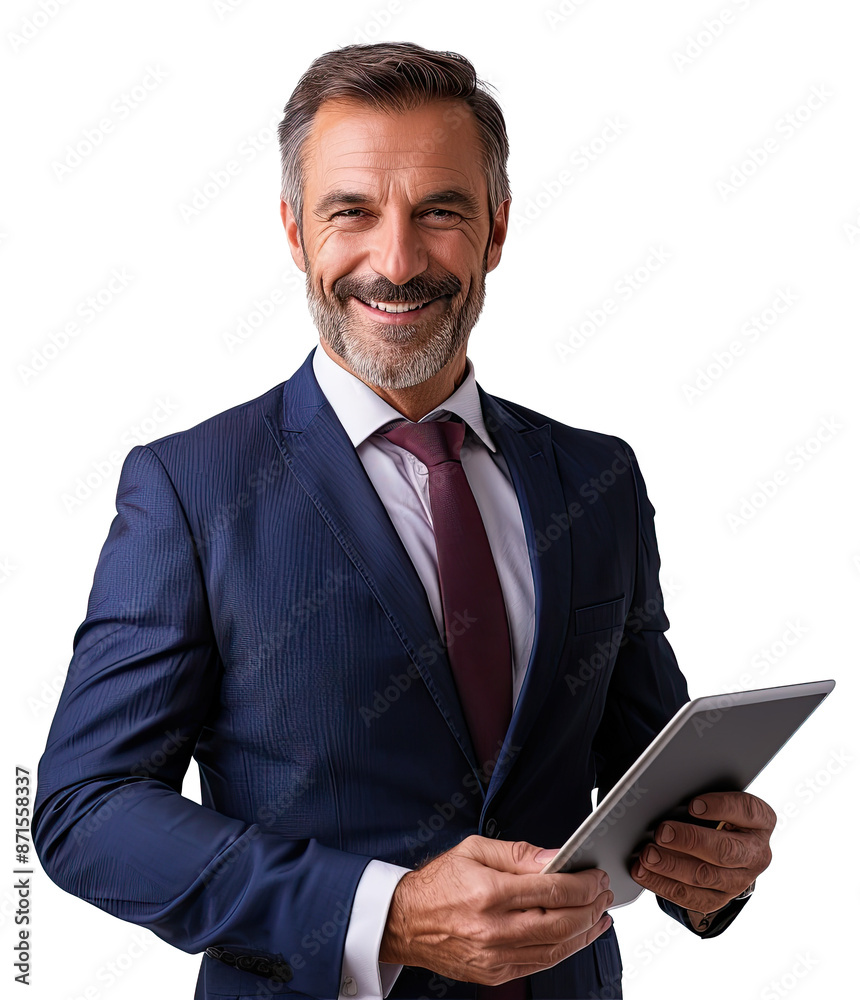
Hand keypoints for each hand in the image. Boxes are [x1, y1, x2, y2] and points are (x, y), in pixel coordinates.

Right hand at [379, 835, 613, 984]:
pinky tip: (578, 935)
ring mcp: (495, 956)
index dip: (583, 884)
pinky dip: (566, 949)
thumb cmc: (438, 883)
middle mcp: (494, 929)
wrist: (405, 922)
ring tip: (601, 914)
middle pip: (561, 922)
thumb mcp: (474, 850)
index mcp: (489, 893)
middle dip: (592, 906)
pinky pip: (541, 963)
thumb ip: (518, 854)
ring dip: (586, 931)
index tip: (596, 876)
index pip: (552, 890)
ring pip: (557, 948)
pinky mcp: (495, 973)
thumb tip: (555, 856)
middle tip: (604, 893)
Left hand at [630, 791, 775, 919]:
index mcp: (760, 822)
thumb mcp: (720, 802)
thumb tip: (667, 798)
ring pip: (705, 877)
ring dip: (671, 866)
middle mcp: (755, 853)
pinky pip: (692, 897)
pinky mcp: (721, 898)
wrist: (730, 847)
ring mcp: (740, 880)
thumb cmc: (719, 815)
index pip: (747, 811)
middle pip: (725, 850)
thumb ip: (703, 800)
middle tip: (662, 832)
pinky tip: (645, 873)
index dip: (721, 807)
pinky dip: (663, 884)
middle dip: (690, 840)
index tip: (693, 805)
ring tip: (647, 855)